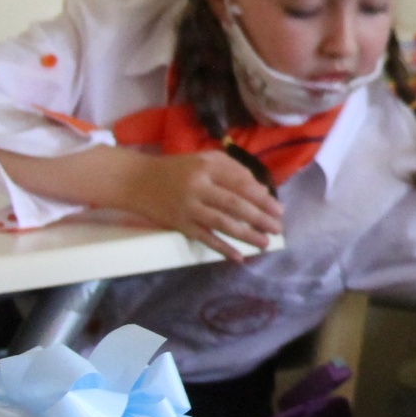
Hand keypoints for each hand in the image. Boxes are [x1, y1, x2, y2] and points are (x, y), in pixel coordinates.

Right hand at [124, 151, 281, 261]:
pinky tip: (239, 257)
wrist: (136, 181)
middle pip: (235, 204)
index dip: (261, 197)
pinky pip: (204, 238)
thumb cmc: (177, 169)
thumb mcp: (204, 159)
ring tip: (265, 243)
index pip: (240, 183)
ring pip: (222, 223)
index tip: (279, 209)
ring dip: (246, 235)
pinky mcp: (179, 224)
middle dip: (260, 217)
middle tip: (278, 228)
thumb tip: (261, 191)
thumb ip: (233, 170)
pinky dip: (222, 248)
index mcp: (207, 167)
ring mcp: (188, 207)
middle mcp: (198, 186)